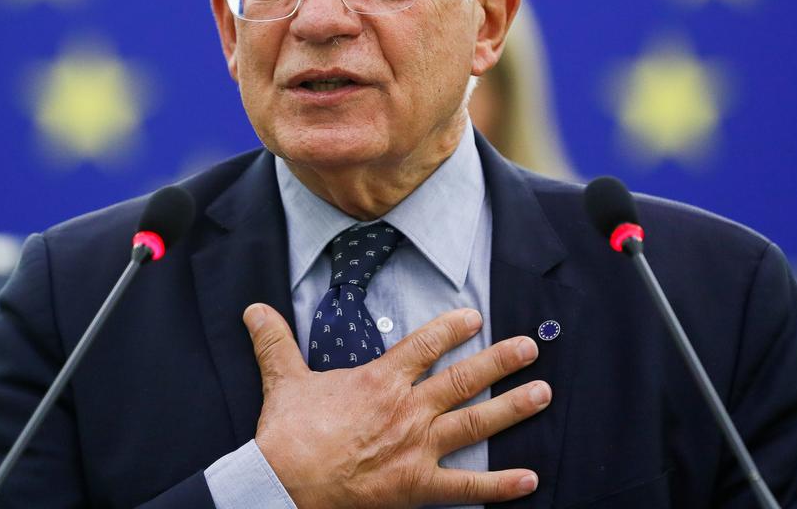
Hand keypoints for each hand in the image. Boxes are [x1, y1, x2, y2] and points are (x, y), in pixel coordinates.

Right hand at [243, 304, 549, 507]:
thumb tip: (253, 308)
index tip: (475, 316)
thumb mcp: (283, 379)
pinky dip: (500, 485)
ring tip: (543, 394)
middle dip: (500, 361)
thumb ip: (275, 341)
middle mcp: (408, 409)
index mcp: (381, 381)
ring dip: (512, 409)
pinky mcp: (418, 485)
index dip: (452, 328)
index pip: (425, 345)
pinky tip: (530, 479)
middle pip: (463, 379)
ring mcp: (418, 448)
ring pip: (475, 423)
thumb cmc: (288, 434)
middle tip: (530, 348)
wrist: (284, 482)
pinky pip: (467, 487)